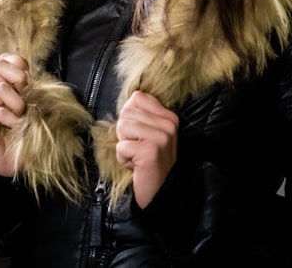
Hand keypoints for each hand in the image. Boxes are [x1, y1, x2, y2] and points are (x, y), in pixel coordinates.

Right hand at [0, 53, 29, 176]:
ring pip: (0, 88)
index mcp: (9, 89)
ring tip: (22, 118)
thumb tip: (50, 87)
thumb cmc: (24, 141)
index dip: (20, 63)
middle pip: (0, 65)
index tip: (30, 78)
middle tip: (26, 94)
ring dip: (17, 103)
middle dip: (18, 76)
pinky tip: (16, 128)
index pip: (8, 60)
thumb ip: (38, 100)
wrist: (9, 166)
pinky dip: (11, 119)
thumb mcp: (36, 116)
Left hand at [115, 91, 179, 208]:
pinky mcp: (151, 151)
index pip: (137, 97)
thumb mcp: (149, 134)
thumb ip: (140, 116)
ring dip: (124, 146)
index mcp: (169, 116)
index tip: (140, 136)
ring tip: (138, 157)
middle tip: (139, 149)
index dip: (130, 116)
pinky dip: (123, 159)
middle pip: (126, 112)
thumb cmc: (148, 163)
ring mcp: (162, 137)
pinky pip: (121, 146)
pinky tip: (136, 166)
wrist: (160, 193)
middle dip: (125, 133)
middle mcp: (169, 124)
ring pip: (122, 127)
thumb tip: (125, 102)